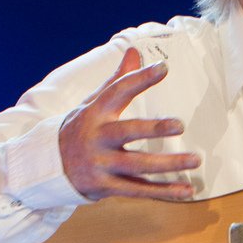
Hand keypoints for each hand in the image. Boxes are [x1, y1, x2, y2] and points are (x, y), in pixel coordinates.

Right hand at [59, 48, 199, 200]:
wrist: (48, 166)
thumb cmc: (80, 129)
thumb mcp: (92, 103)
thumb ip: (117, 80)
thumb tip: (134, 50)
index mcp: (95, 113)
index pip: (118, 91)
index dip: (140, 79)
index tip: (164, 69)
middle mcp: (97, 138)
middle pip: (127, 132)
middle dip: (153, 129)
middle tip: (180, 125)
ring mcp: (101, 164)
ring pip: (138, 165)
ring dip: (168, 165)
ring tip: (195, 160)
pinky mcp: (106, 186)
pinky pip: (139, 190)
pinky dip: (164, 192)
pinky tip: (186, 190)